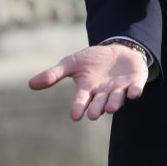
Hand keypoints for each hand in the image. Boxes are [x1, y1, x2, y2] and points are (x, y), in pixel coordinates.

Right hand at [28, 44, 147, 120]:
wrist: (118, 49)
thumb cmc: (93, 60)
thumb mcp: (72, 63)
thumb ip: (54, 74)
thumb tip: (31, 84)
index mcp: (87, 89)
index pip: (81, 100)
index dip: (79, 107)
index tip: (75, 115)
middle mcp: (103, 93)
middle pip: (99, 102)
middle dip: (96, 108)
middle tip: (93, 114)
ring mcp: (120, 89)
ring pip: (116, 99)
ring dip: (114, 103)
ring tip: (110, 108)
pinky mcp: (135, 82)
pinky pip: (135, 89)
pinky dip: (134, 92)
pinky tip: (133, 94)